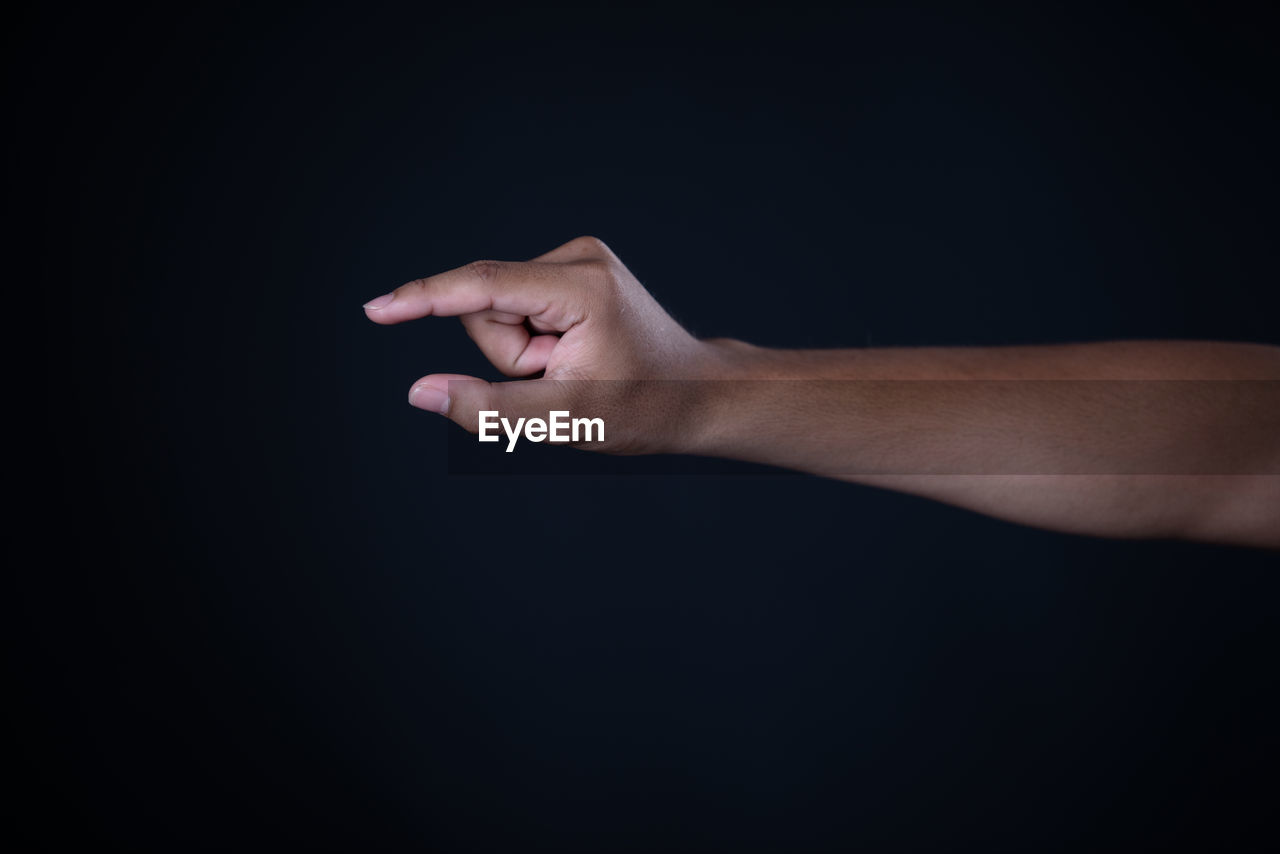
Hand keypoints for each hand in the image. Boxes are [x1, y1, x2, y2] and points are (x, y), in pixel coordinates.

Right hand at [363, 236, 729, 452]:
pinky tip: (573, 356)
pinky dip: (535, 344)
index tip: (376, 309)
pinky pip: (518, 310)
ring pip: (500, 312)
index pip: (482, 286)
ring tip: (571, 370)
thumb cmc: (646, 407)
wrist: (699, 392)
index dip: (423, 300)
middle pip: (487, 308)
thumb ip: (488, 409)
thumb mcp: (566, 418)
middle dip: (509, 356)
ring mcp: (577, 261)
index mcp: (581, 287)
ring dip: (524, 355)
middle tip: (559, 379)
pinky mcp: (573, 272)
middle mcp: (578, 258)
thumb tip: (421, 393)